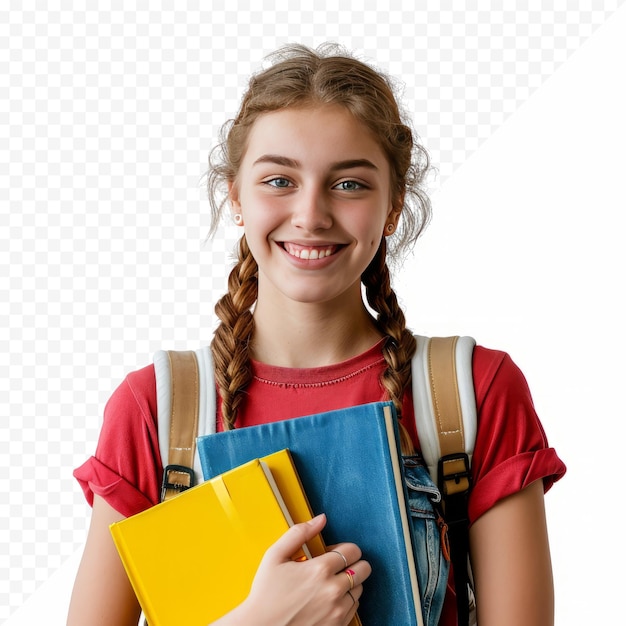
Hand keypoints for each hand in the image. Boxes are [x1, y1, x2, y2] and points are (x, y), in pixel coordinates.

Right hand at [231, 514, 370, 625]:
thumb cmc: (266, 594)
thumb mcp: (275, 556)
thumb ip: (299, 533)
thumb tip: (321, 519)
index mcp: (320, 569)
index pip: (353, 550)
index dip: (343, 548)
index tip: (331, 553)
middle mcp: (333, 590)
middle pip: (364, 569)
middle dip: (353, 564)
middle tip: (335, 568)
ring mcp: (337, 611)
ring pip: (360, 589)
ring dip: (349, 584)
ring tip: (328, 585)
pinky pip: (355, 608)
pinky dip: (346, 601)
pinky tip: (328, 600)